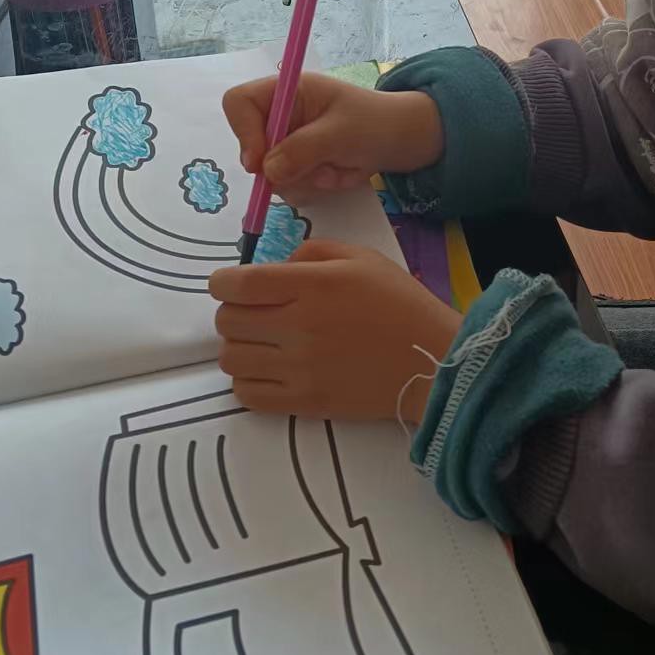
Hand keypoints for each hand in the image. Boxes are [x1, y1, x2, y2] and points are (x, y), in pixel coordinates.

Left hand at [210, 240, 461, 419]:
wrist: (432, 361)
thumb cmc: (400, 303)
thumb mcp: (361, 257)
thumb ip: (312, 253)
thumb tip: (276, 268)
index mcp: (312, 286)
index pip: (238, 285)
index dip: (222, 283)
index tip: (230, 285)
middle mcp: (299, 326)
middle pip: (227, 321)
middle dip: (233, 313)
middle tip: (254, 313)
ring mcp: (299, 368)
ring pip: (231, 358)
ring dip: (239, 347)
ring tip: (262, 343)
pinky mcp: (305, 402)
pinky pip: (247, 394)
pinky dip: (248, 381)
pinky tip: (269, 371)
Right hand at [223, 73, 442, 197]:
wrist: (403, 141)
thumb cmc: (376, 123)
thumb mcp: (342, 133)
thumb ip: (303, 149)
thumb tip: (267, 171)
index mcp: (287, 91)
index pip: (239, 103)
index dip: (244, 132)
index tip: (260, 163)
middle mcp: (281, 116)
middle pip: (251, 147)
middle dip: (284, 166)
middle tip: (318, 169)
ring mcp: (288, 142)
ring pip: (271, 174)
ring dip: (305, 179)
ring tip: (337, 168)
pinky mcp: (298, 166)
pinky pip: (289, 187)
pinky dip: (314, 187)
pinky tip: (338, 174)